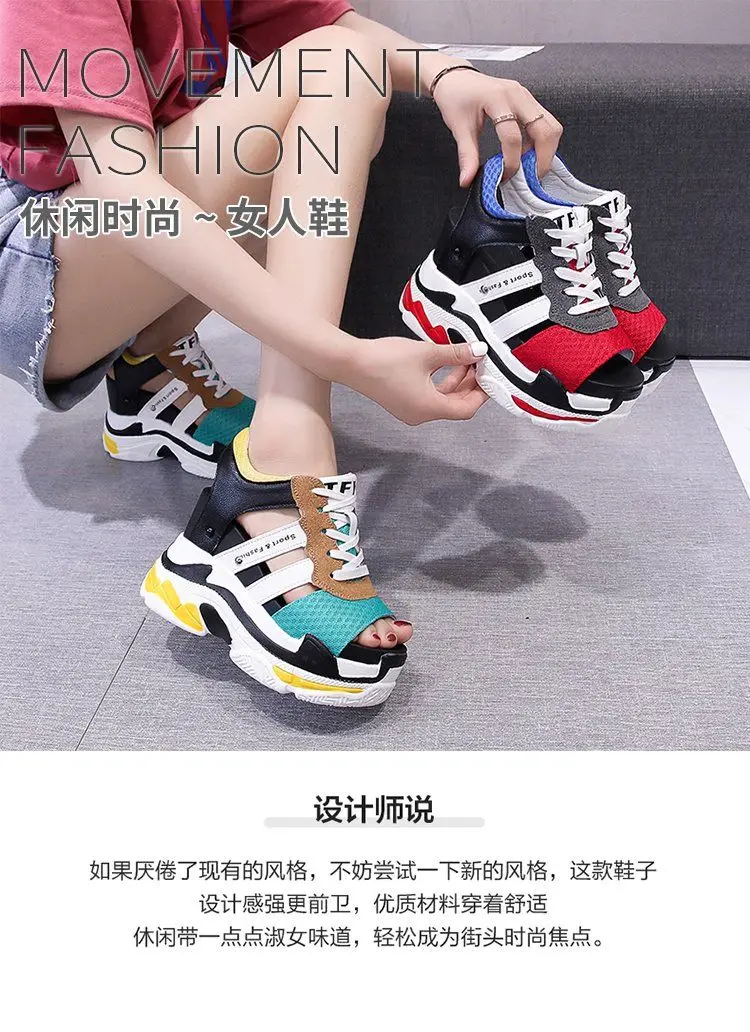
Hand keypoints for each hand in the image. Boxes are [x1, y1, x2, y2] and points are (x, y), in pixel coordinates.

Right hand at [349, 337, 488, 424]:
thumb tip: (478, 351)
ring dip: (455, 382)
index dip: (482, 393)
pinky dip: (440, 383)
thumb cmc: (385, 360)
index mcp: (429, 408)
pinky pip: (429, 396)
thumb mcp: (427, 353)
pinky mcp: (402, 402)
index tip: (490, 376)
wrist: (350, 362)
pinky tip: (445, 363)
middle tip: (480, 364)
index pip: (466, 409)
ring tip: (465, 359)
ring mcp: (410, 410)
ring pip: (442, 400)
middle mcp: (421, 415)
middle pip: (455, 406)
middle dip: (470, 385)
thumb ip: (456, 354)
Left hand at [432, 68, 562, 186]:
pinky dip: (541, 141)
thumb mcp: (459, 128)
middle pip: (545, 129)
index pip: (512, 137)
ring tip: (530, 166)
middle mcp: (517, 94)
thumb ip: (467, 155)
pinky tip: (526, 152)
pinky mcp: (528, 99)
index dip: (511, 162)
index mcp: (497, 98)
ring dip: (545, 150)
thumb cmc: (456, 98)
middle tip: (531, 178)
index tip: (504, 176)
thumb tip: (467, 180)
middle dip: (542, 158)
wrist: (456, 77)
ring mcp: (526, 95)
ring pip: (551, 125)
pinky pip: (545, 122)